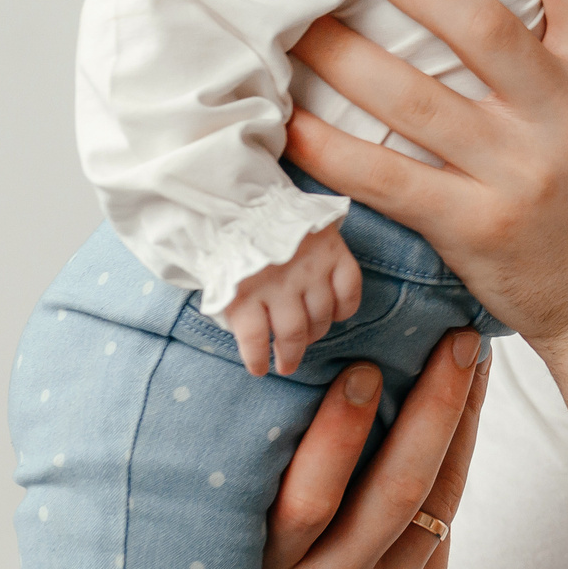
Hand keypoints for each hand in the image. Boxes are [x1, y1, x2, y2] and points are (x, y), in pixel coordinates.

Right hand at [201, 331, 488, 568]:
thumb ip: (243, 506)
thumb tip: (285, 382)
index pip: (304, 503)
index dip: (336, 436)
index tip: (359, 368)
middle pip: (393, 493)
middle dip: (432, 410)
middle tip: (455, 339)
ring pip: (436, 501)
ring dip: (460, 422)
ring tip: (472, 353)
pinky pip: (444, 521)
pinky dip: (455, 458)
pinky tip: (463, 404)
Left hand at [221, 225, 362, 376]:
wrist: (250, 199)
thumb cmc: (230, 243)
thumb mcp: (218, 276)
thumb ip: (233, 307)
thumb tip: (250, 339)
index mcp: (244, 290)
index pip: (255, 340)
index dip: (258, 360)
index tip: (261, 369)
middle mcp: (279, 283)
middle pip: (293, 333)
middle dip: (291, 355)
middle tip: (288, 364)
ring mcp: (310, 268)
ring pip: (322, 316)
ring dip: (317, 332)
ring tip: (309, 336)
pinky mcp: (334, 253)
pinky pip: (349, 291)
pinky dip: (346, 308)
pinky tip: (336, 313)